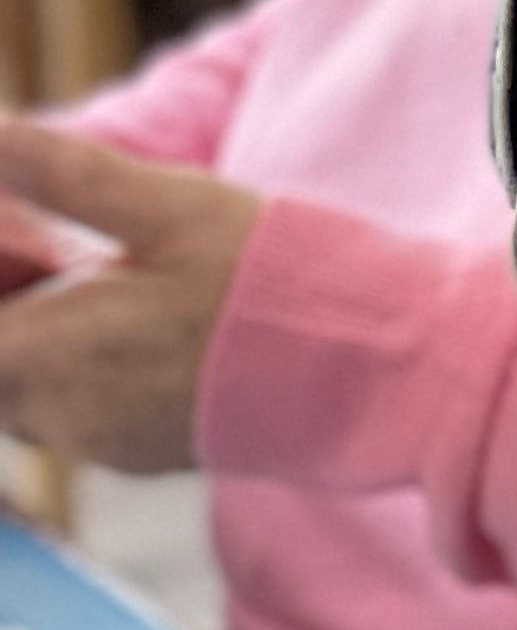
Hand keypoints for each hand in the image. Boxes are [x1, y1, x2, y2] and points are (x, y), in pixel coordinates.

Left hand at [0, 122, 260, 474]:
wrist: (369, 372)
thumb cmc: (271, 283)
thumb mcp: (171, 206)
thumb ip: (66, 174)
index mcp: (45, 354)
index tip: (26, 237)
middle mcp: (60, 416)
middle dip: (16, 305)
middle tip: (67, 249)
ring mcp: (101, 443)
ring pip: (28, 389)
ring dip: (46, 337)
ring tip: (112, 280)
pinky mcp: (141, 454)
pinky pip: (80, 411)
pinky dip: (87, 367)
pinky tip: (146, 326)